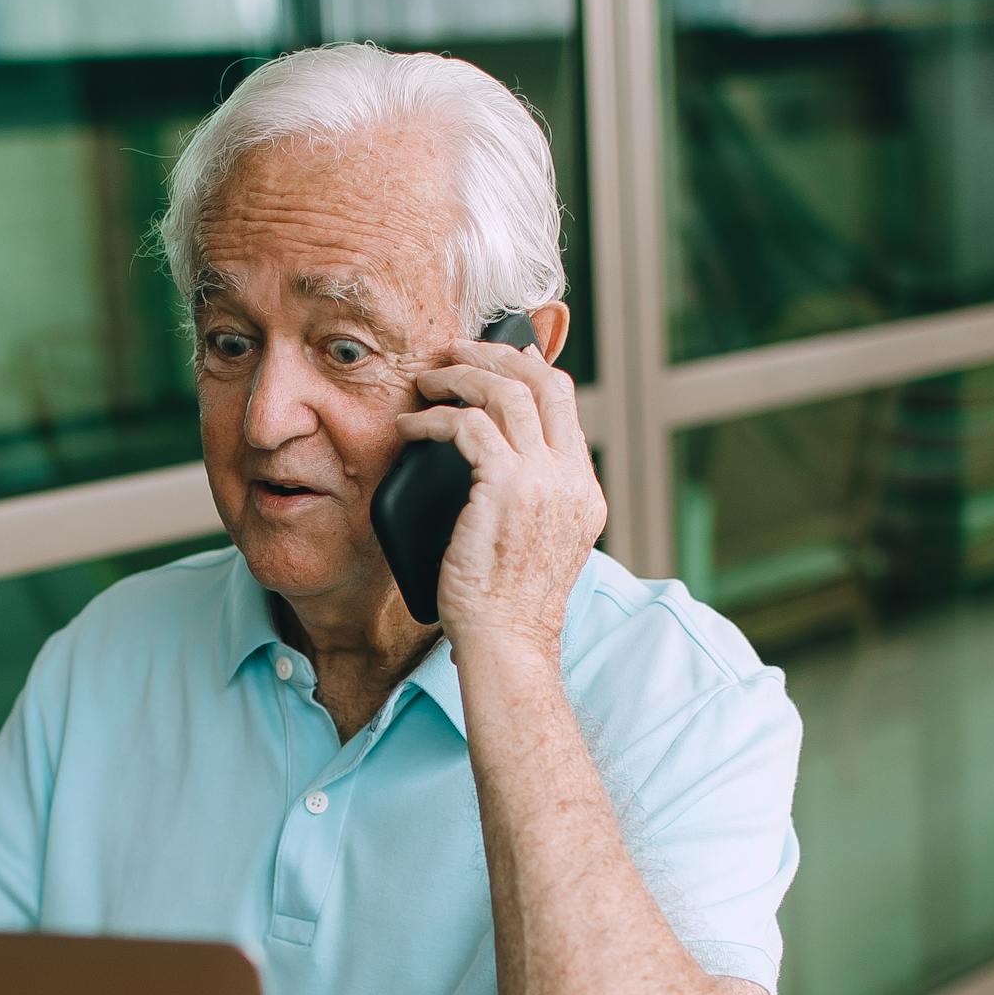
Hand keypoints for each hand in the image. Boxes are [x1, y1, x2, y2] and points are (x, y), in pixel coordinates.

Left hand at [396, 336, 605, 661]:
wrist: (506, 643)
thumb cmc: (505, 607)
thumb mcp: (536, 547)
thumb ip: (531, 502)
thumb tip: (496, 467)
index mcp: (583, 492)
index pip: (564, 405)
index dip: (529, 371)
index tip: (497, 357)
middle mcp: (571, 480)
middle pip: (544, 383)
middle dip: (497, 355)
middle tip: (457, 351)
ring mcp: (543, 481)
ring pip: (506, 393)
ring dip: (461, 376)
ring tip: (428, 380)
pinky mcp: (505, 488)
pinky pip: (467, 426)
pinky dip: (433, 419)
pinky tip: (410, 427)